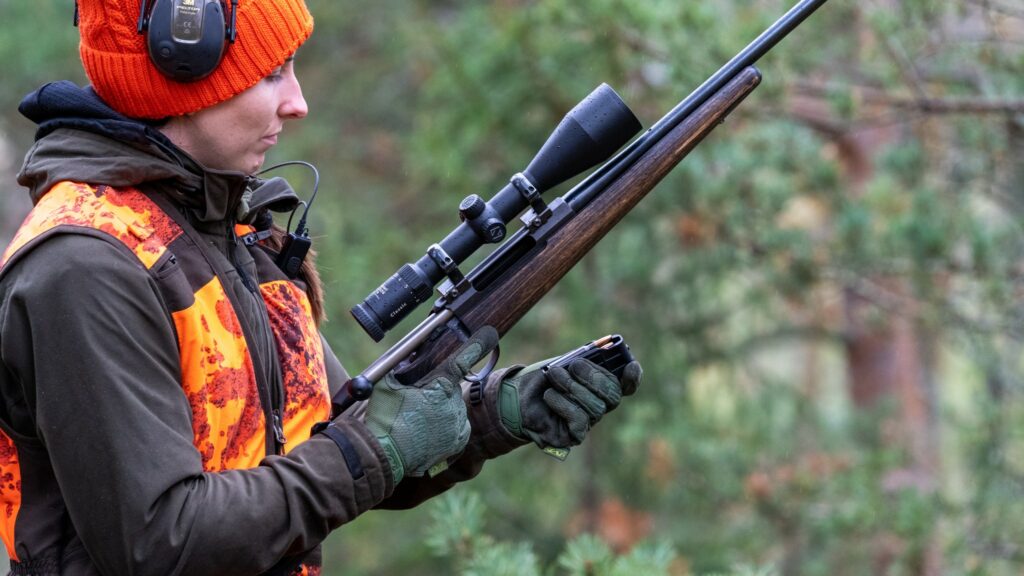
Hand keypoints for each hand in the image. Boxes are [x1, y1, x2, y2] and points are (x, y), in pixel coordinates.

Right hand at [365, 327, 498, 482]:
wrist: (385, 454)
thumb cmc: (384, 419)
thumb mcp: (386, 385)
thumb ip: (400, 368)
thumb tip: (407, 358)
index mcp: (440, 386)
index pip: (461, 361)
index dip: (476, 346)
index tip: (489, 334)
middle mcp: (454, 404)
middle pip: (450, 389)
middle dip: (437, 391)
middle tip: (416, 403)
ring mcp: (457, 424)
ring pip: (454, 408)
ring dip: (442, 410)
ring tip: (419, 421)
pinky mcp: (457, 442)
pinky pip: (458, 427)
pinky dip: (448, 426)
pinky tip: (430, 431)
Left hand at [498, 357, 640, 454]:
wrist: (516, 397)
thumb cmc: (543, 378)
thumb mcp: (564, 362)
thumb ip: (584, 359)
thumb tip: (601, 352)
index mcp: (601, 385)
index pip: (626, 385)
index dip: (633, 378)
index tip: (630, 366)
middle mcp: (600, 404)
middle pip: (613, 395)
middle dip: (594, 377)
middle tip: (574, 365)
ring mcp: (588, 421)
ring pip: (596, 408)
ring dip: (572, 387)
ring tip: (554, 375)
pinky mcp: (574, 435)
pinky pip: (580, 421)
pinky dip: (564, 404)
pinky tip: (550, 396)